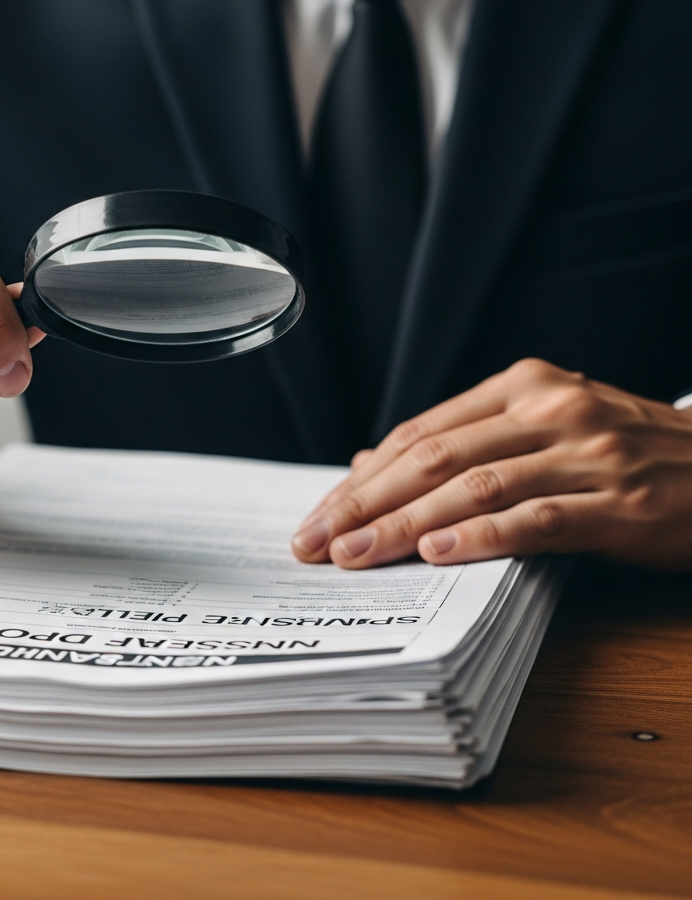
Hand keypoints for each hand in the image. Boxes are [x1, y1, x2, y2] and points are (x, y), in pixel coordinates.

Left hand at [291, 359, 691, 570]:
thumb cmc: (625, 452)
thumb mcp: (540, 429)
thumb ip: (459, 443)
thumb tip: (367, 464)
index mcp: (521, 386)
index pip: (419, 432)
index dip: (363, 477)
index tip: (320, 514)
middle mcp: (549, 409)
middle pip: (433, 456)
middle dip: (365, 503)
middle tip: (317, 541)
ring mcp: (588, 453)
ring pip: (475, 486)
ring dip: (405, 525)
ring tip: (356, 555)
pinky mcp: (622, 503)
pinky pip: (538, 518)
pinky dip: (483, 536)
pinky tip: (439, 554)